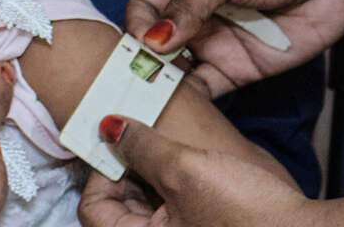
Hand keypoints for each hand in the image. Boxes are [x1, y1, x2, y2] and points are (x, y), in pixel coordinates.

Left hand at [78, 116, 314, 226]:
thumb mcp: (185, 169)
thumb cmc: (249, 216)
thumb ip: (139, 146)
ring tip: (180, 151)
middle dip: (134, 169)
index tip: (129, 142)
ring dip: (157, 174)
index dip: (107, 170)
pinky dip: (178, 186)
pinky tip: (200, 167)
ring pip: (147, 204)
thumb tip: (107, 127)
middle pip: (120, 205)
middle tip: (155, 140)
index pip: (94, 207)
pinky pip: (173, 210)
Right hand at [127, 0, 343, 96]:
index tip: (137, 45)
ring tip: (150, 103)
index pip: (143, 4)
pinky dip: (191, 101)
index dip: (136, 25)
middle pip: (154, 41)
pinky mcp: (239, 67)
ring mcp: (216, 39)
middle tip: (132, 85)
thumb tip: (152, 39)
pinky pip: (206, 88)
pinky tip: (180, 111)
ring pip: (176, 69)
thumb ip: (189, 3)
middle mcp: (194, 9)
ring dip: (162, 85)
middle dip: (142, 62)